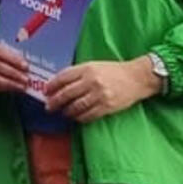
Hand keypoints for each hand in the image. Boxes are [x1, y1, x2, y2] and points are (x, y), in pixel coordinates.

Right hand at [0, 39, 30, 93]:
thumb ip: (5, 53)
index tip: (26, 66)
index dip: (13, 60)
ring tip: (21, 86)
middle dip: (13, 73)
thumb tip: (23, 63)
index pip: (0, 53)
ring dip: (9, 83)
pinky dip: (2, 88)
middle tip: (26, 79)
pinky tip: (12, 89)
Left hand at [45, 58, 159, 122]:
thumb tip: (60, 83)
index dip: (52, 86)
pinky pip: (89, 115)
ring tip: (63, 113)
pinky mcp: (107, 106)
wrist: (137, 77)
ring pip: (76, 106)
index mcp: (87, 69)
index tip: (45, 91)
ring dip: (67, 111)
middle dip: (55, 101)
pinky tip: (76, 117)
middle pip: (67, 93)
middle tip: (49, 107)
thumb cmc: (114, 70)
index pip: (63, 77)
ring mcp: (100, 95)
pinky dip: (80, 117)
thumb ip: (78, 73)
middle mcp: (91, 81)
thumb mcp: (94, 65)